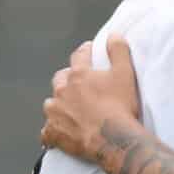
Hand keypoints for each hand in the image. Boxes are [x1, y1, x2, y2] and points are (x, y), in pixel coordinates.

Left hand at [40, 35, 140, 162]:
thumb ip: (118, 51)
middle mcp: (62, 91)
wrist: (113, 139)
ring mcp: (55, 113)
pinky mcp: (54, 133)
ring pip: (51, 105)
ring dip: (58, 105)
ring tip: (69, 111)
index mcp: (79, 75)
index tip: (88, 50)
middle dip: (67, 79)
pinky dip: (52, 132)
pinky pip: (47, 133)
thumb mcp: (125, 73)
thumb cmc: (120, 107)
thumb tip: (113, 35)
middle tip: (78, 84)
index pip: (79, 56)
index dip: (85, 52)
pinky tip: (58, 135)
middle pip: (60, 80)